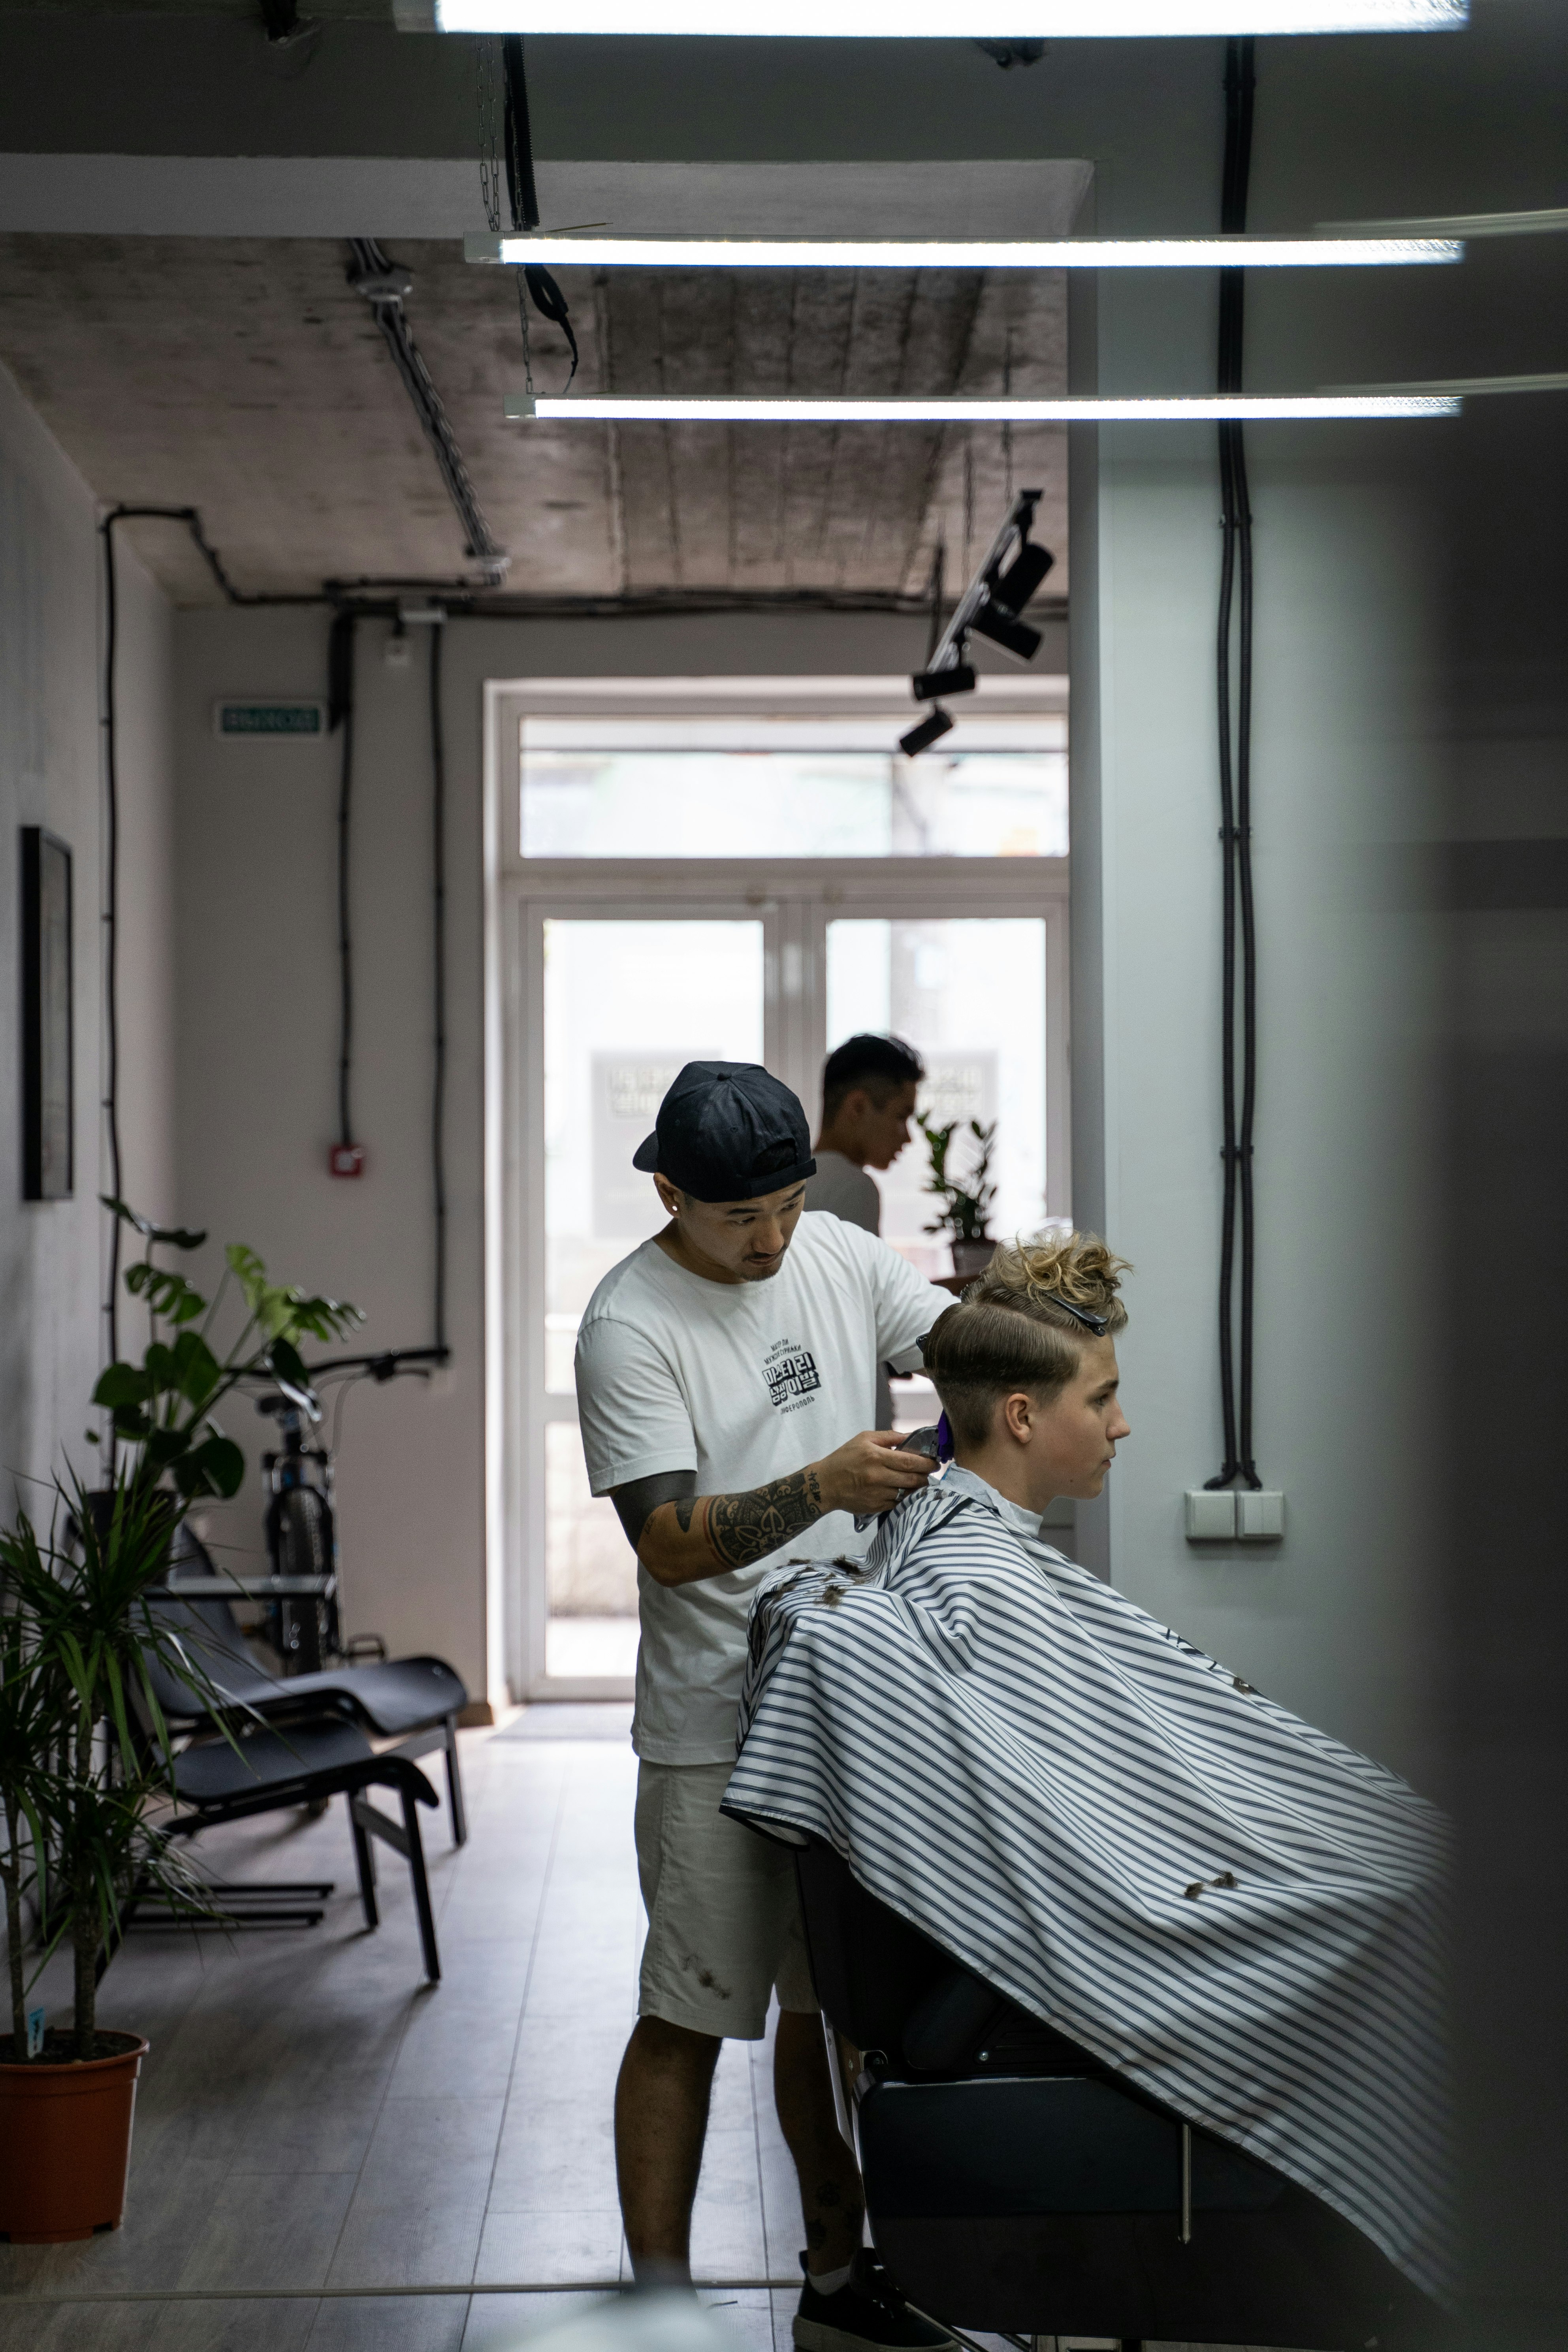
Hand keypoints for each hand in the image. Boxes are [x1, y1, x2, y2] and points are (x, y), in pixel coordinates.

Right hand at [812, 1429, 938, 1518]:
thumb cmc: (844, 1458)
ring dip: (917, 1488)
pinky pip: (898, 1503)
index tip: (934, 1462)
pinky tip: (904, 1490)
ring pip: (907, 1493)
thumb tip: (911, 1436)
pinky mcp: (876, 1507)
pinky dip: (904, 1497)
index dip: (926, 1463)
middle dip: (925, 1476)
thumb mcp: (864, 1439)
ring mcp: (877, 1494)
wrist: (825, 1484)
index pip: (910, 1461)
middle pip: (912, 1479)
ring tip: (918, 1481)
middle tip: (929, 1472)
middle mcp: (877, 1476)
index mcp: (875, 1456)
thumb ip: (889, 1437)